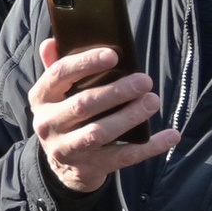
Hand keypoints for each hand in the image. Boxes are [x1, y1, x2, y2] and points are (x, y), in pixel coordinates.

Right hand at [31, 39, 179, 193]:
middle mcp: (48, 124)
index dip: (85, 63)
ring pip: (99, 132)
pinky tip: (171, 136)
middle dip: (116, 91)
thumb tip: (52, 42)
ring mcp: (66, 149)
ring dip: (129, 116)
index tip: (113, 55)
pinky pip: (122, 157)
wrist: (62, 167)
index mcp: (41, 98)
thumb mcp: (56, 93)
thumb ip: (56, 66)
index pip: (59, 75)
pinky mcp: (88, 168)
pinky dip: (149, 147)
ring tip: (153, 101)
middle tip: (144, 80)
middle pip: (83, 105)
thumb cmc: (66, 116)